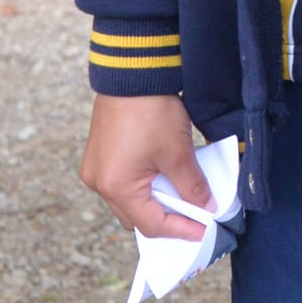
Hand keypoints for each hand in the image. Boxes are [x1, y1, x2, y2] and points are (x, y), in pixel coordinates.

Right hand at [80, 92, 210, 240]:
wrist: (131, 72)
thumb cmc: (151, 110)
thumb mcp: (178, 152)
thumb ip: (192, 186)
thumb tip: (205, 207)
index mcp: (116, 185)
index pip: (151, 224)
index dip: (180, 230)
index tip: (203, 231)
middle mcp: (99, 182)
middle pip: (136, 217)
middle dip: (166, 220)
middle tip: (195, 217)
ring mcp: (96, 169)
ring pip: (128, 202)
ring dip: (154, 203)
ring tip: (182, 197)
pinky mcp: (99, 156)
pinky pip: (121, 184)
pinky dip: (143, 187)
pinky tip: (164, 179)